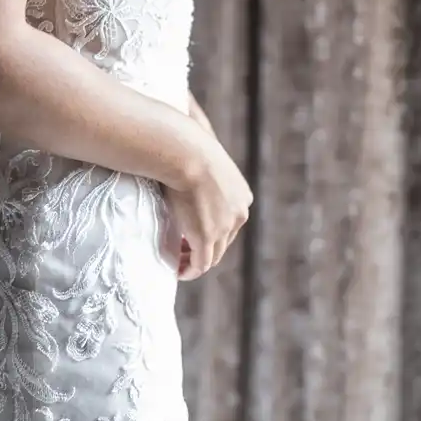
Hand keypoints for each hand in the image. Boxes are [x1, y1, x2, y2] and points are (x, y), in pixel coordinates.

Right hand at [161, 130, 252, 280]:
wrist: (185, 152)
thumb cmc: (187, 148)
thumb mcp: (203, 159)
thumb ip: (202, 165)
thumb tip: (194, 148)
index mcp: (242, 196)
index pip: (230, 223)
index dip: (211, 231)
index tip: (193, 233)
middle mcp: (239, 214)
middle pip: (223, 241)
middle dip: (204, 249)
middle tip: (183, 252)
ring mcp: (224, 228)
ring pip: (212, 255)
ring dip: (196, 262)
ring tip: (179, 263)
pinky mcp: (206, 237)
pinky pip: (201, 264)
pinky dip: (191, 271)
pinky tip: (179, 272)